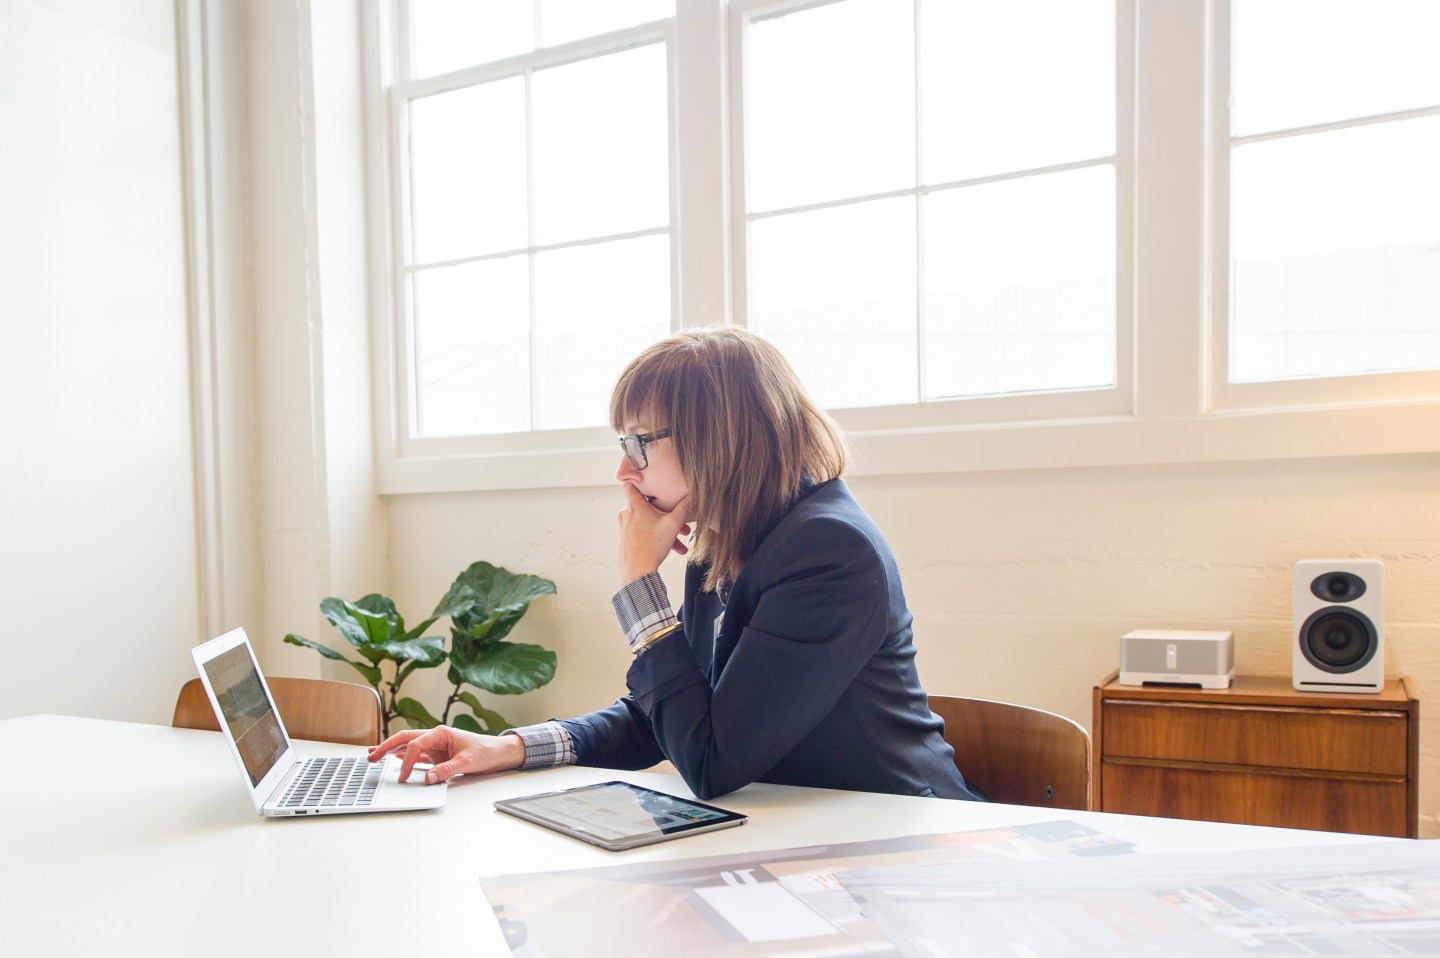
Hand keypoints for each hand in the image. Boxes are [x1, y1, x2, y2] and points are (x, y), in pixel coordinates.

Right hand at [366, 726, 525, 783]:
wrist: (499, 753)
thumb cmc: (486, 752)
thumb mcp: (468, 762)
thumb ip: (447, 770)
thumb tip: (429, 778)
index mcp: (441, 733)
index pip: (415, 744)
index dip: (406, 761)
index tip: (403, 777)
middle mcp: (436, 737)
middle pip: (405, 739)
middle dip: (386, 746)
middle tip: (370, 756)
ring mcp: (436, 746)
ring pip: (408, 745)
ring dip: (391, 750)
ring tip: (374, 755)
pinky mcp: (438, 754)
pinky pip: (416, 754)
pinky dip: (403, 756)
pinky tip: (393, 758)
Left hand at [617, 484, 691, 583]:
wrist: (637, 572)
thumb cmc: (652, 546)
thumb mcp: (673, 525)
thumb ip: (684, 508)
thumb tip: (694, 495)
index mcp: (635, 506)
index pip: (629, 485)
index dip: (636, 480)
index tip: (645, 479)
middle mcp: (627, 514)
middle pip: (646, 507)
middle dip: (664, 514)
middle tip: (679, 524)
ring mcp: (625, 528)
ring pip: (647, 523)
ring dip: (664, 530)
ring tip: (680, 543)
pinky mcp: (626, 540)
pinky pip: (643, 533)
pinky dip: (655, 537)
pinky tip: (670, 548)